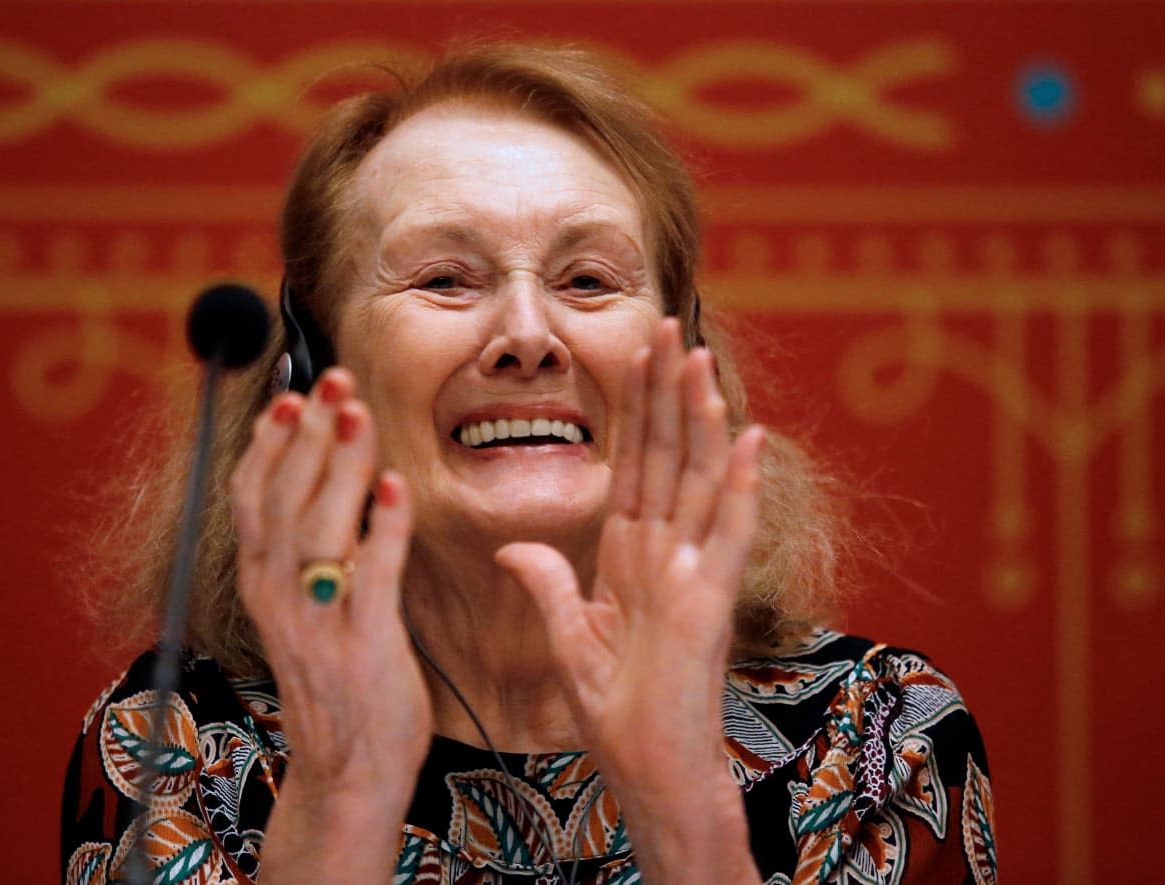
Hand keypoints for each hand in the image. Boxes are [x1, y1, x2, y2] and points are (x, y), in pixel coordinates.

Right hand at [230, 368, 430, 878]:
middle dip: (308, 433)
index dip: (272, 441)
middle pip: (284, 498)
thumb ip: (310, 549)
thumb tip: (332, 477)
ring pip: (319, 527)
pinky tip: (394, 486)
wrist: (349, 768)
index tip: (293, 392)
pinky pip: (372, 576)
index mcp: (262, 582)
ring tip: (355, 413)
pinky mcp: (364, 643)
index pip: (254, 495)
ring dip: (338, 465)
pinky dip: (381, 528)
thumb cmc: (336, 676)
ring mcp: (319, 620)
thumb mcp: (304, 608)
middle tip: (332, 381)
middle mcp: (278, 595)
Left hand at [496, 319, 762, 882]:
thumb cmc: (618, 712)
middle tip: (668, 328)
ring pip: (699, 481)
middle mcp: (667, 554)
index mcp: (632, 558)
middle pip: (666, 458)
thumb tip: (513, 547)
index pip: (634, 467)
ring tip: (697, 361)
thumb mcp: (571, 641)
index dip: (634, 411)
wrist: (649, 771)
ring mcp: (693, 574)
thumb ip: (549, 586)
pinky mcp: (709, 603)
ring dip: (699, 419)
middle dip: (665, 393)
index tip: (634, 356)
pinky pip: (725, 534)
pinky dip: (737, 486)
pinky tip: (744, 436)